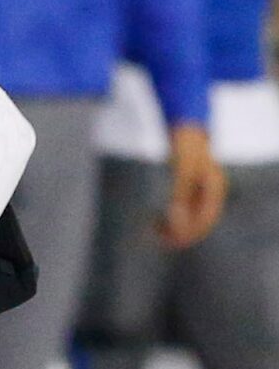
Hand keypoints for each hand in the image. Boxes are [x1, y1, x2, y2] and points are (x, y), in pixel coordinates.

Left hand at [160, 123, 225, 249]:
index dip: (190, 232)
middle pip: (200, 222)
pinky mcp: (190, 192)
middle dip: (182, 233)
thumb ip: (180, 192)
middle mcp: (210, 193)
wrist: (184, 129)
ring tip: (154, 231)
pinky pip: (183, 212)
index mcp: (214, 188)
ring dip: (175, 228)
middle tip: (159, 239)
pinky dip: (171, 219)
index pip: (206, 219)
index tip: (170, 239)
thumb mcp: (182, 169)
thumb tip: (176, 217)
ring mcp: (201, 193)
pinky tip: (155, 222)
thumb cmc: (184, 146)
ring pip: (191, 219)